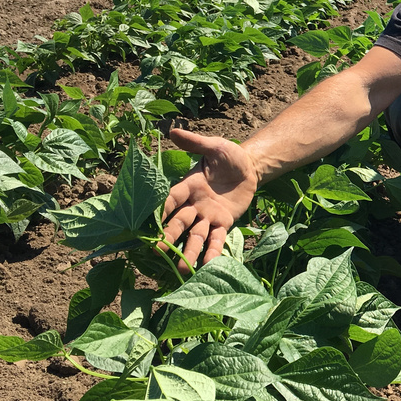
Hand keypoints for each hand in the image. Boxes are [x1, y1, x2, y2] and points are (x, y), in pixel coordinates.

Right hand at [159, 129, 258, 272]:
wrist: (251, 168)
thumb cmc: (229, 156)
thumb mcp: (215, 147)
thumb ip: (196, 143)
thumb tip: (173, 131)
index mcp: (188, 186)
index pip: (171, 199)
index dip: (161, 210)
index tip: (149, 222)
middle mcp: (194, 204)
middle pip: (179, 222)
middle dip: (169, 236)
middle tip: (157, 251)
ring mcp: (207, 216)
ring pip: (195, 236)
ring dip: (187, 251)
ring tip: (179, 269)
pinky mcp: (223, 223)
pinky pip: (217, 239)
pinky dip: (213, 252)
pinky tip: (208, 266)